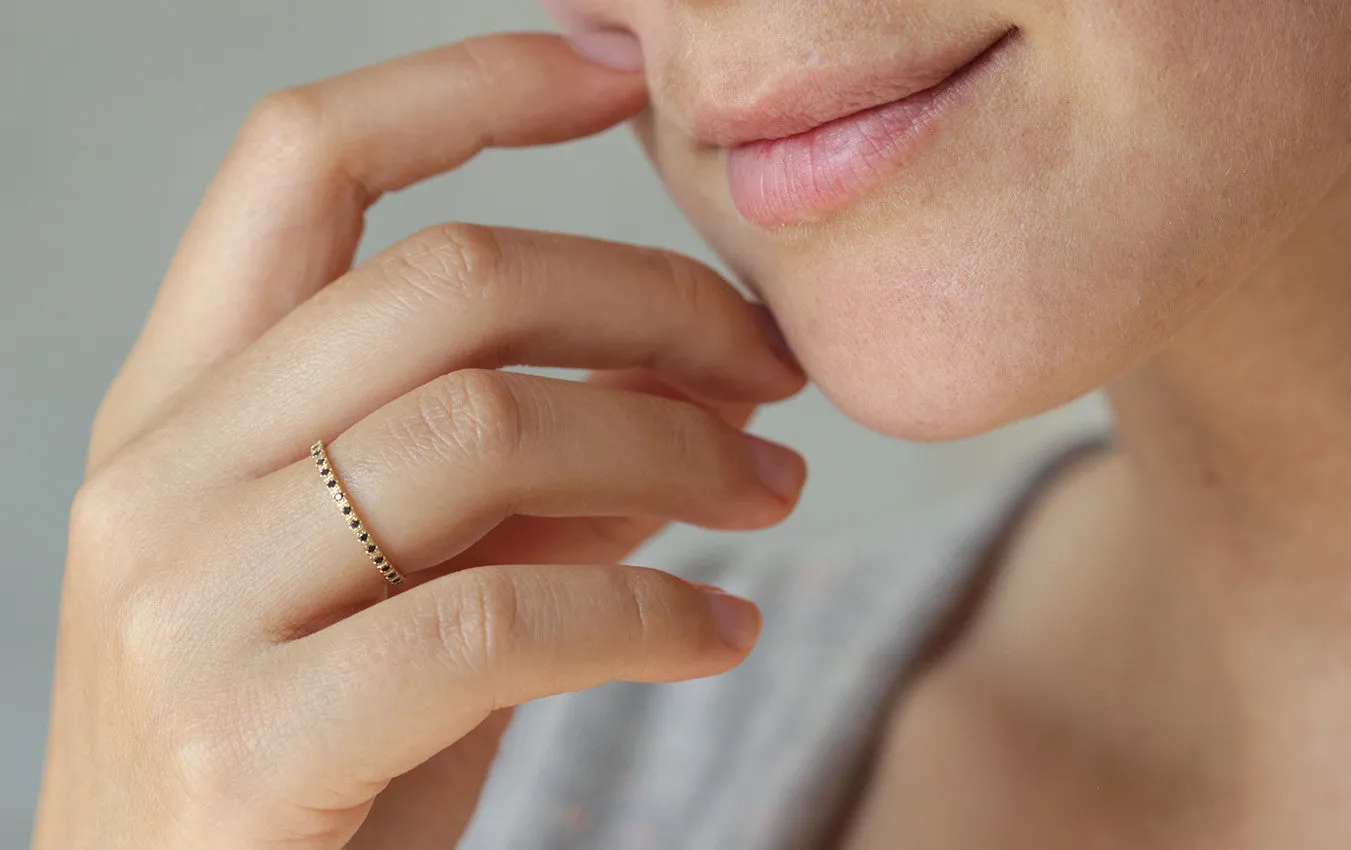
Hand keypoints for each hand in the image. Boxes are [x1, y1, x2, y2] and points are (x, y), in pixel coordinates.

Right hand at [32, 33, 805, 849]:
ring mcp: (185, 607)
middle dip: (652, 299)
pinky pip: (509, 617)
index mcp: (174, 406)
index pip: (302, 159)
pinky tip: (717, 632)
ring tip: (772, 493)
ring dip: (678, 448)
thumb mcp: (400, 586)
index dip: (466, 83)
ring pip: (492, 428)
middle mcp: (158, 476)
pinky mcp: (252, 743)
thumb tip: (672, 391)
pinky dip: (652, 612)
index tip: (615, 73)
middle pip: (448, 281)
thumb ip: (515, 478)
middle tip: (772, 365)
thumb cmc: (301, 766)